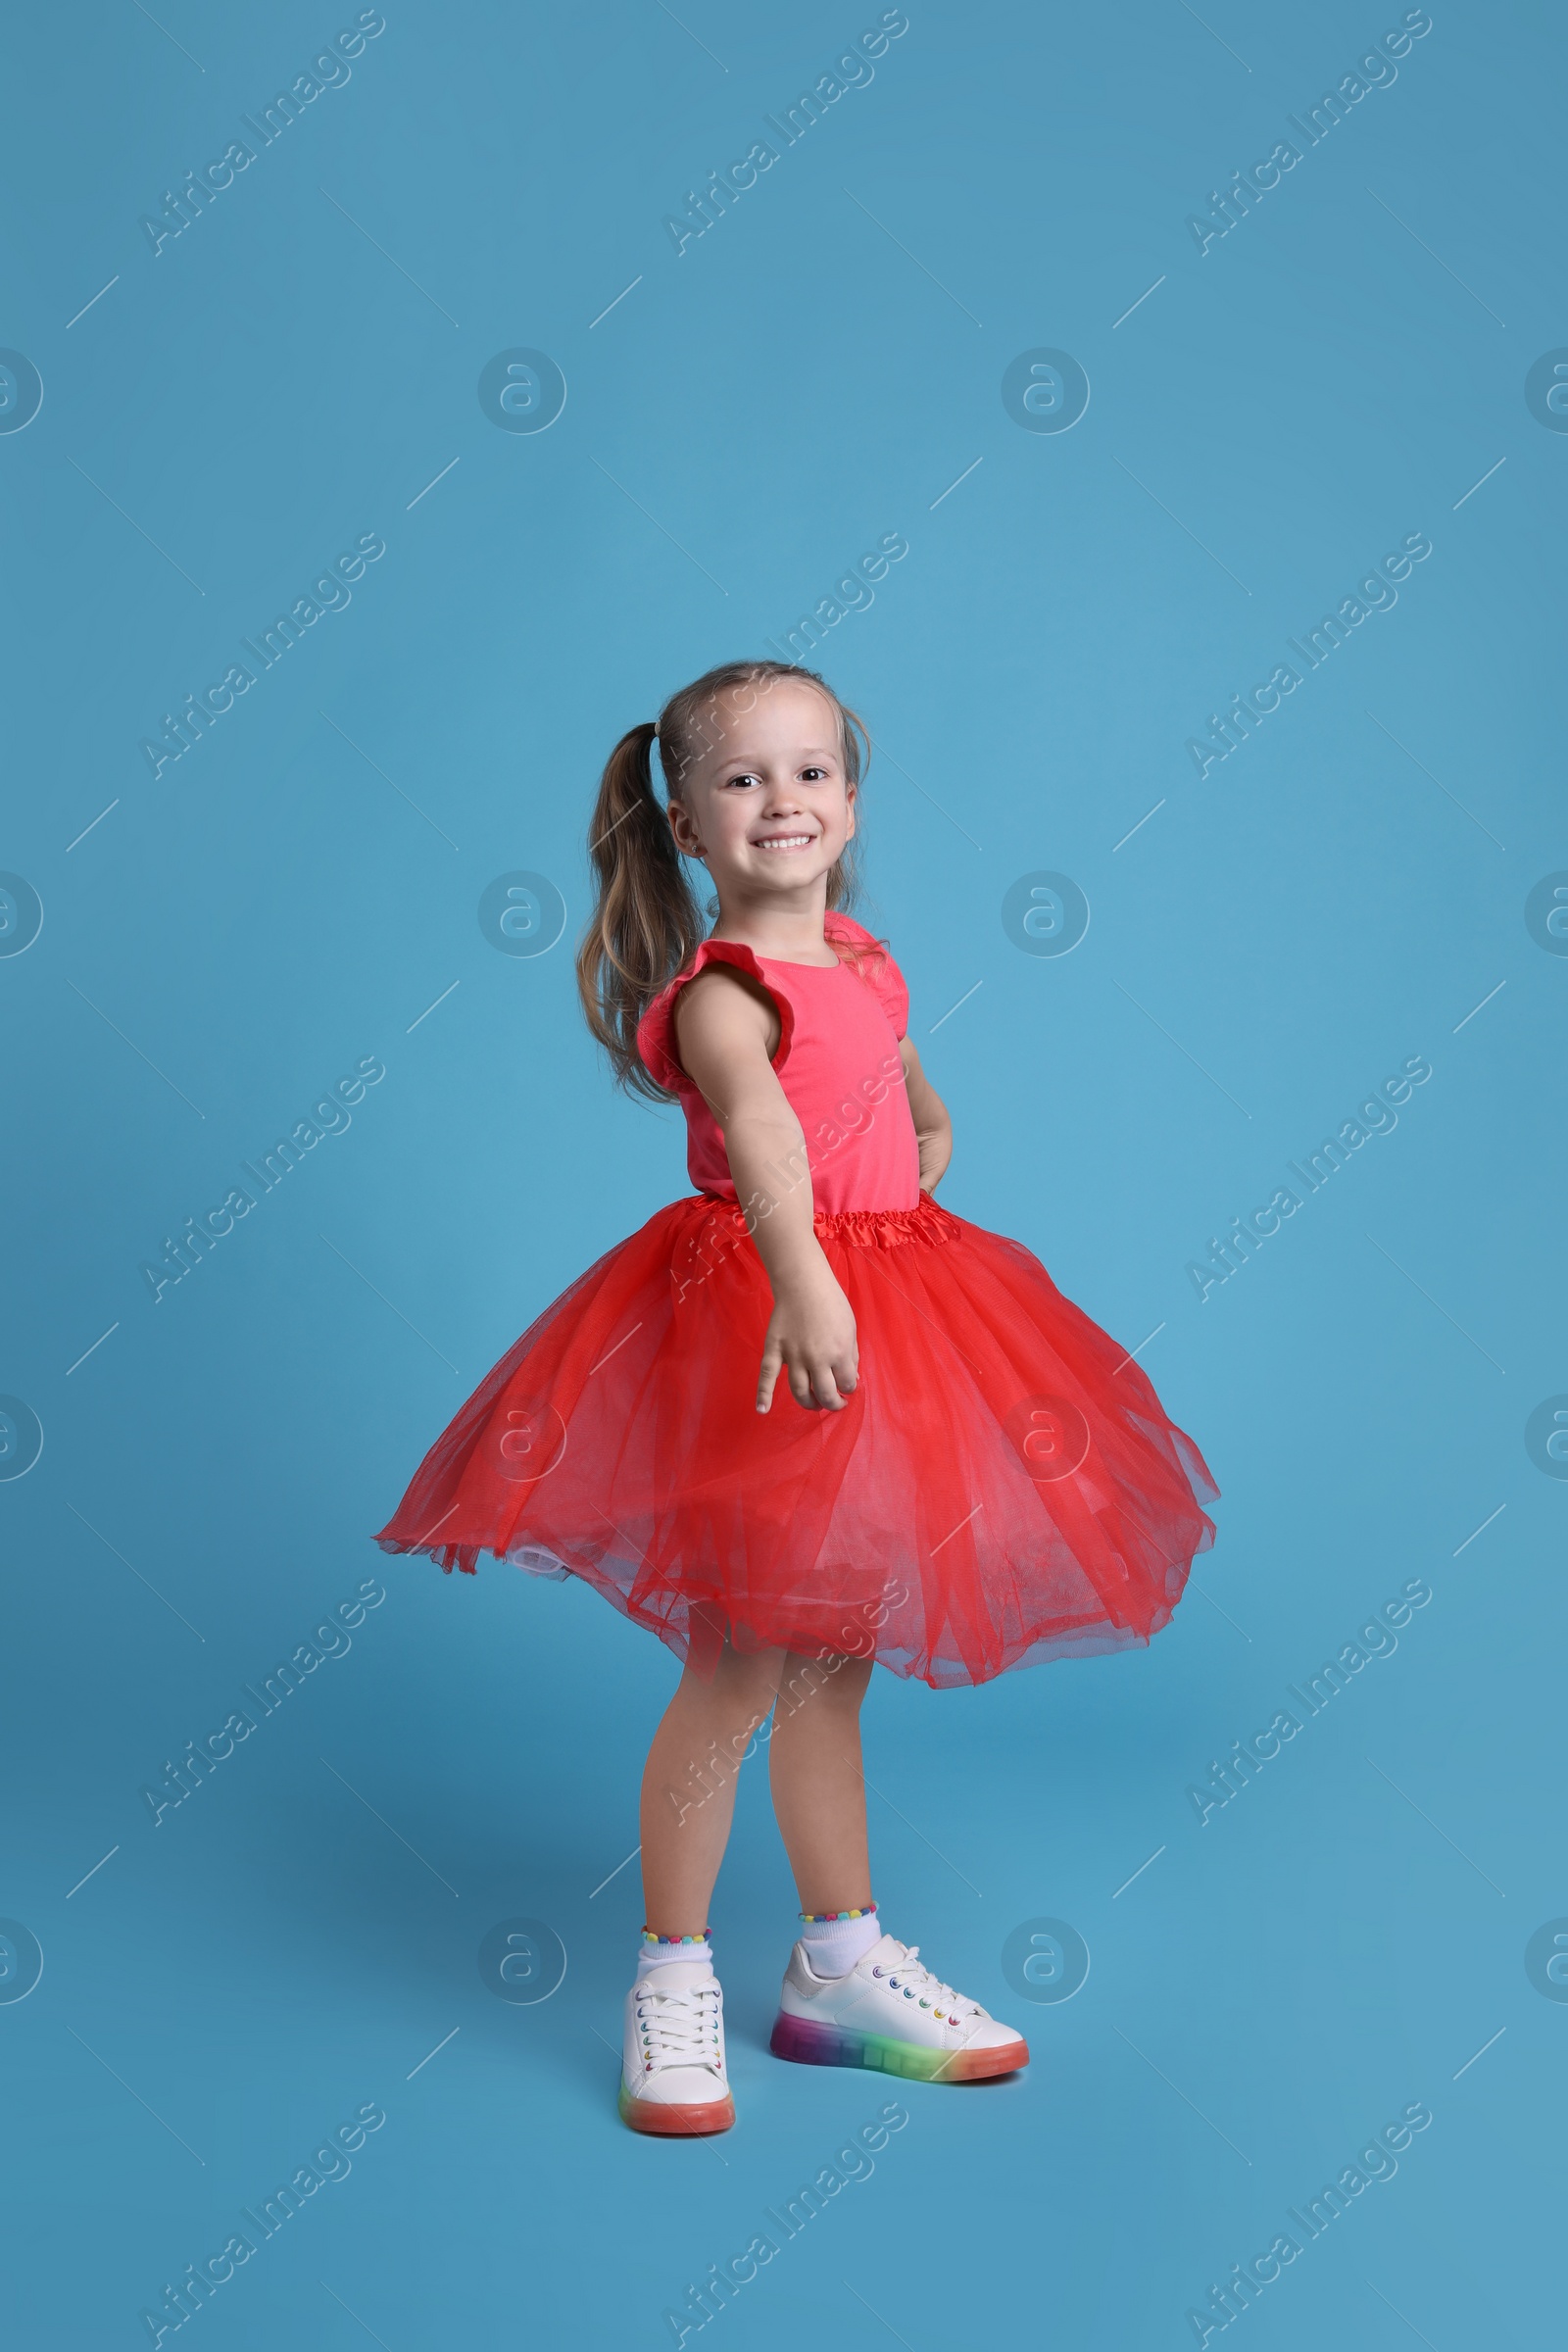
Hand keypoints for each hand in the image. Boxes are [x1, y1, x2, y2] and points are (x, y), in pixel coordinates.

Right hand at [756, 1261, 857, 1412]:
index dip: (849, 1388)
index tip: (847, 1385)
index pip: (847, 1383)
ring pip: (799, 1391)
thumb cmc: (831, 1303)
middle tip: (834, 1402)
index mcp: (839, 1352)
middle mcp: (817, 1359)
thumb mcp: (850, 1328)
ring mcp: (794, 1356)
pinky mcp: (775, 1350)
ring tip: (814, 1404)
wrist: (803, 1283)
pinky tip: (762, 1410)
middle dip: (832, 1403)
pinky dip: (763, 1394)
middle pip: (825, 1393)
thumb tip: (851, 1378)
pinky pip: (767, 1376)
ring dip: (808, 1403)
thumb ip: (852, 1355)